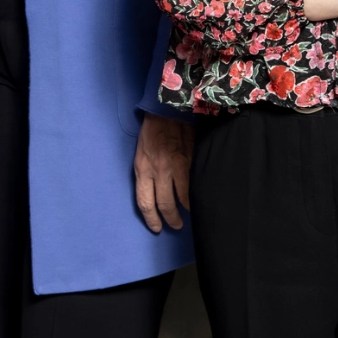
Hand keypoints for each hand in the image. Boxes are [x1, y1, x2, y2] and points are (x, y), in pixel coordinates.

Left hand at [134, 114, 192, 232]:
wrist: (167, 110)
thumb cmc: (152, 131)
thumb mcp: (141, 153)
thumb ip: (147, 173)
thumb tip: (155, 192)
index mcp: (143, 168)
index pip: (145, 202)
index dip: (151, 219)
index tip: (156, 227)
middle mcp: (158, 171)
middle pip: (164, 204)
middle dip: (170, 220)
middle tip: (175, 225)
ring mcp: (176, 167)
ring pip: (182, 199)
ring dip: (185, 210)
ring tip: (187, 214)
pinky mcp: (190, 161)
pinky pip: (193, 185)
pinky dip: (195, 196)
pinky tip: (196, 200)